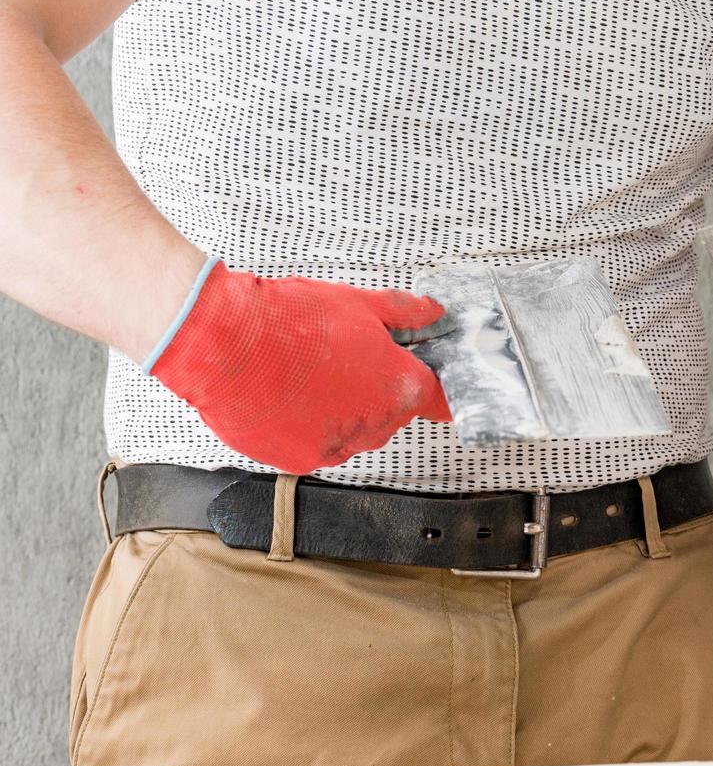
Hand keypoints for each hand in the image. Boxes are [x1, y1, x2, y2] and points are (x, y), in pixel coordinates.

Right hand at [146, 260, 450, 473]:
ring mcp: (337, 447)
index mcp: (400, 389)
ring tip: (309, 374)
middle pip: (392, 413)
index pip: (437, 399)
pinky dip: (307, 425)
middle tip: (345, 358)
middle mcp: (375, 426)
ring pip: (354, 430)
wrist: (222, 343)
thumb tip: (434, 313)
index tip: (422, 379)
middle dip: (377, 388)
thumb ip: (406, 314)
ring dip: (342, 408)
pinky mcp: (299, 461)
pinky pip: (316, 443)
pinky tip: (288, 396)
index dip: (430, 385)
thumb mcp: (359, 304)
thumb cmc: (290, 320)